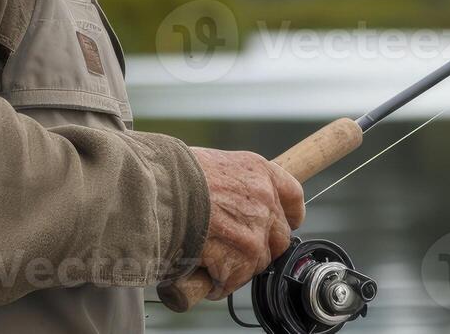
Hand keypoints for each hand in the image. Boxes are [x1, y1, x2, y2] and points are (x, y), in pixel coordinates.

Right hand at [187, 147, 305, 298]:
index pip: (292, 196)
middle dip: (259, 248)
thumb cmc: (172, 175)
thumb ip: (231, 185)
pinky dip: (215, 284)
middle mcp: (265, 201)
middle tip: (232, 250)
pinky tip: (197, 270)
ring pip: (256, 264)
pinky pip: (232, 281)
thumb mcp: (212, 165)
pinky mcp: (241, 260)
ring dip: (234, 268)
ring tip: (205, 259)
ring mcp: (256, 233)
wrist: (156, 192)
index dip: (288, 215)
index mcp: (259, 172)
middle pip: (279, 237)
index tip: (283, 223)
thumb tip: (226, 203)